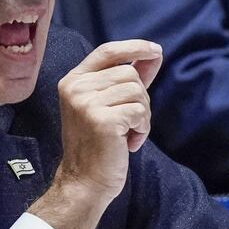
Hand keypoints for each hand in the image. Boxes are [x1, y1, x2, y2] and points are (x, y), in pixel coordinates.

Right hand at [28, 40, 161, 228]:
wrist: (85, 181)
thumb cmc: (99, 143)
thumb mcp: (109, 104)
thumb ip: (127, 78)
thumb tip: (153, 54)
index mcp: (73, 80)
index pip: (106, 51)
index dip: (133, 47)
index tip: (155, 50)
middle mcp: (75, 87)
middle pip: (129, 73)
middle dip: (141, 98)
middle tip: (130, 122)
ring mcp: (86, 103)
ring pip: (137, 91)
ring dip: (142, 115)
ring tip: (127, 133)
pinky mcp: (102, 120)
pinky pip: (139, 112)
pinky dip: (142, 129)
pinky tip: (128, 143)